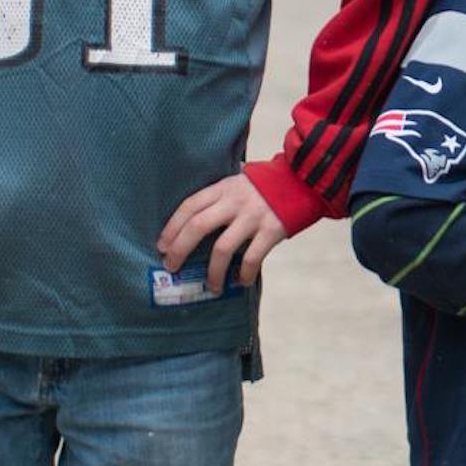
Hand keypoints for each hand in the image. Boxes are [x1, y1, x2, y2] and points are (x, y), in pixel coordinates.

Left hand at [157, 173, 285, 293]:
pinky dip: (245, 274)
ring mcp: (253, 216)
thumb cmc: (267, 183)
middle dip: (180, 250)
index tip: (162, 246)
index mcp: (224, 187)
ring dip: (213, 272)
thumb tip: (196, 210)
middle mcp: (235, 201)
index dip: (172, 227)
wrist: (303, 180)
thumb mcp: (240, 179)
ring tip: (212, 286)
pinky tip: (242, 281)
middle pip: (198, 226)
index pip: (190, 206)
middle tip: (172, 267)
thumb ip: (221, 191)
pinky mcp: (271, 230)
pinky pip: (252, 258)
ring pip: (222, 249)